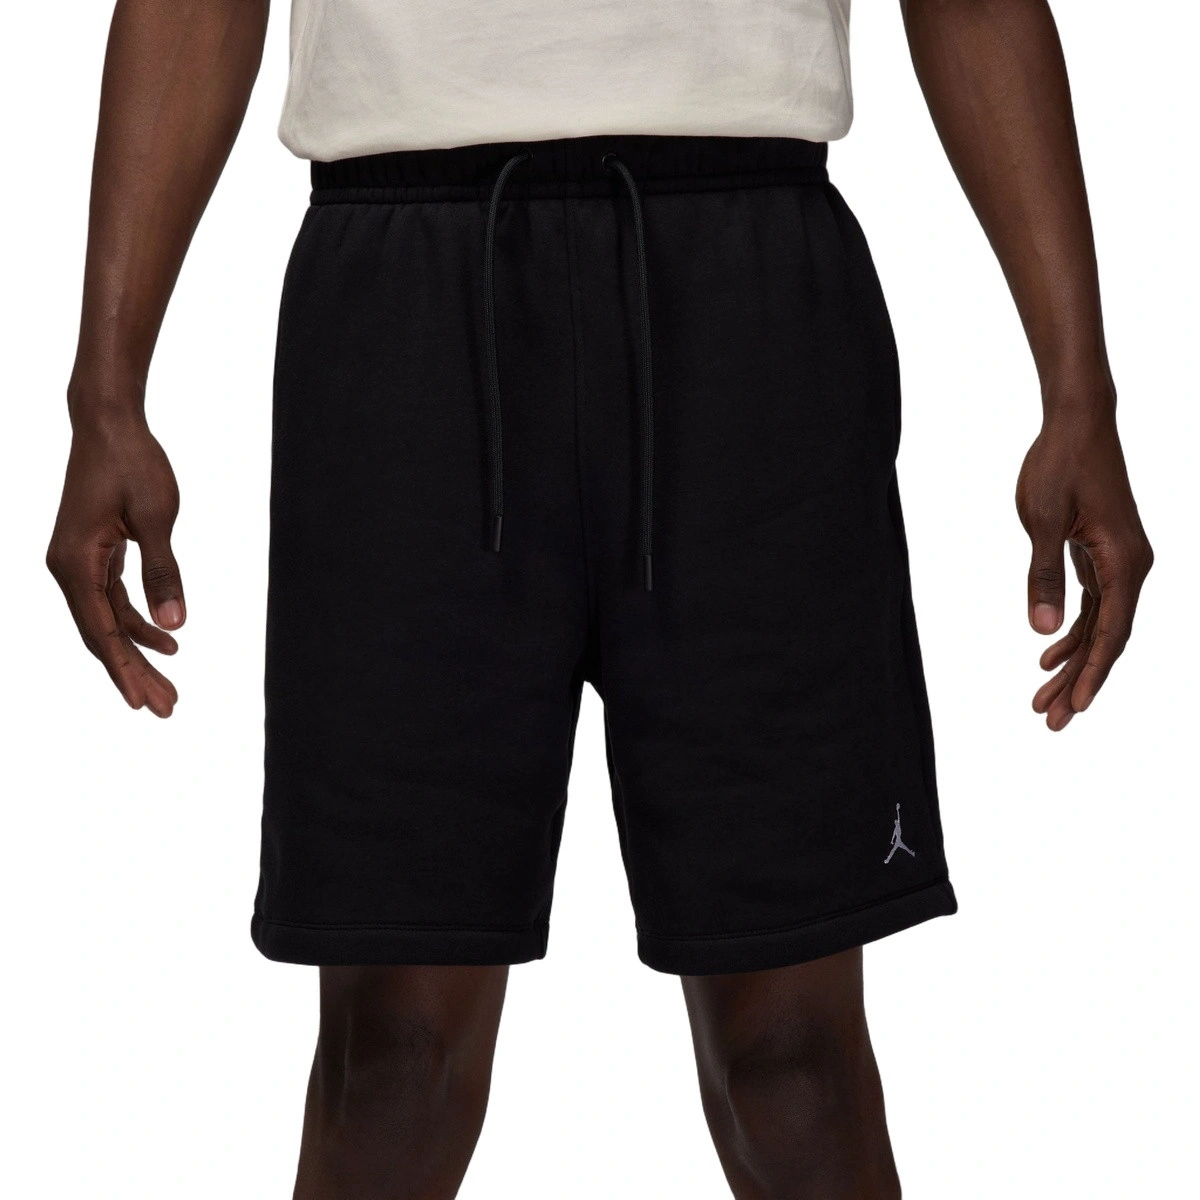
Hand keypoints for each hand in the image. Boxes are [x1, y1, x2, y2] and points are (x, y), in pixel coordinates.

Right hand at [47, 411, 184, 716]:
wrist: (110, 424)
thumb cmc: (133, 464)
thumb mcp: (157, 519)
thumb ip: (164, 574)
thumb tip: (174, 624)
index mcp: (75, 564)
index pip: (101, 632)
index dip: (124, 671)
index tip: (143, 703)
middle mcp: (68, 568)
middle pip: (102, 636)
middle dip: (135, 674)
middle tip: (165, 709)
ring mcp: (78, 563)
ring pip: (108, 622)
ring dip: (139, 653)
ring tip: (170, 687)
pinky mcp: (93, 555)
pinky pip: (113, 602)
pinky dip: (137, 623)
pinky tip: (168, 641)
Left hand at [1016, 406, 1151, 730]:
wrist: (1077, 423)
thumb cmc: (1058, 465)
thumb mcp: (1041, 521)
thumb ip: (1042, 577)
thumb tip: (1041, 632)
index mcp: (1125, 562)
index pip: (1111, 633)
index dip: (1093, 674)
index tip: (1076, 709)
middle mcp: (1132, 566)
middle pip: (1107, 638)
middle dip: (1078, 682)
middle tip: (1049, 722)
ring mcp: (1120, 562)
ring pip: (1099, 626)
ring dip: (1073, 663)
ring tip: (1041, 699)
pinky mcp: (1104, 555)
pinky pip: (1094, 606)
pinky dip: (1073, 632)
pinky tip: (1049, 656)